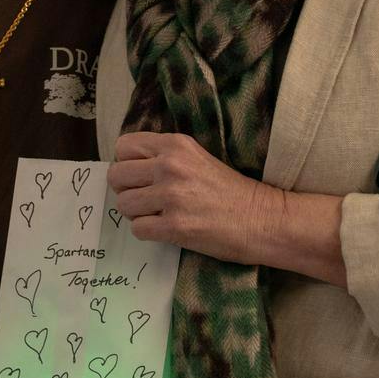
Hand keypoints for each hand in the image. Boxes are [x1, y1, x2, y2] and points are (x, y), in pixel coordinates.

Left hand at [109, 132, 345, 284]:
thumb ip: (165, 157)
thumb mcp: (197, 158)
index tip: (139, 176)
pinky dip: (147, 232)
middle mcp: (169, 165)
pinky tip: (165, 229)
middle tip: (145, 199)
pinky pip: (137, 229)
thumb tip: (128, 167)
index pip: (123, 147)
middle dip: (126, 190)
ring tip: (158, 215)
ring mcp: (171, 196)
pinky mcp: (174, 225)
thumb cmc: (230, 190)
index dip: (126, 163)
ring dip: (136, 213)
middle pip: (116, 175)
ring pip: (123, 204)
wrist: (262, 218)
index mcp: (175, 145)